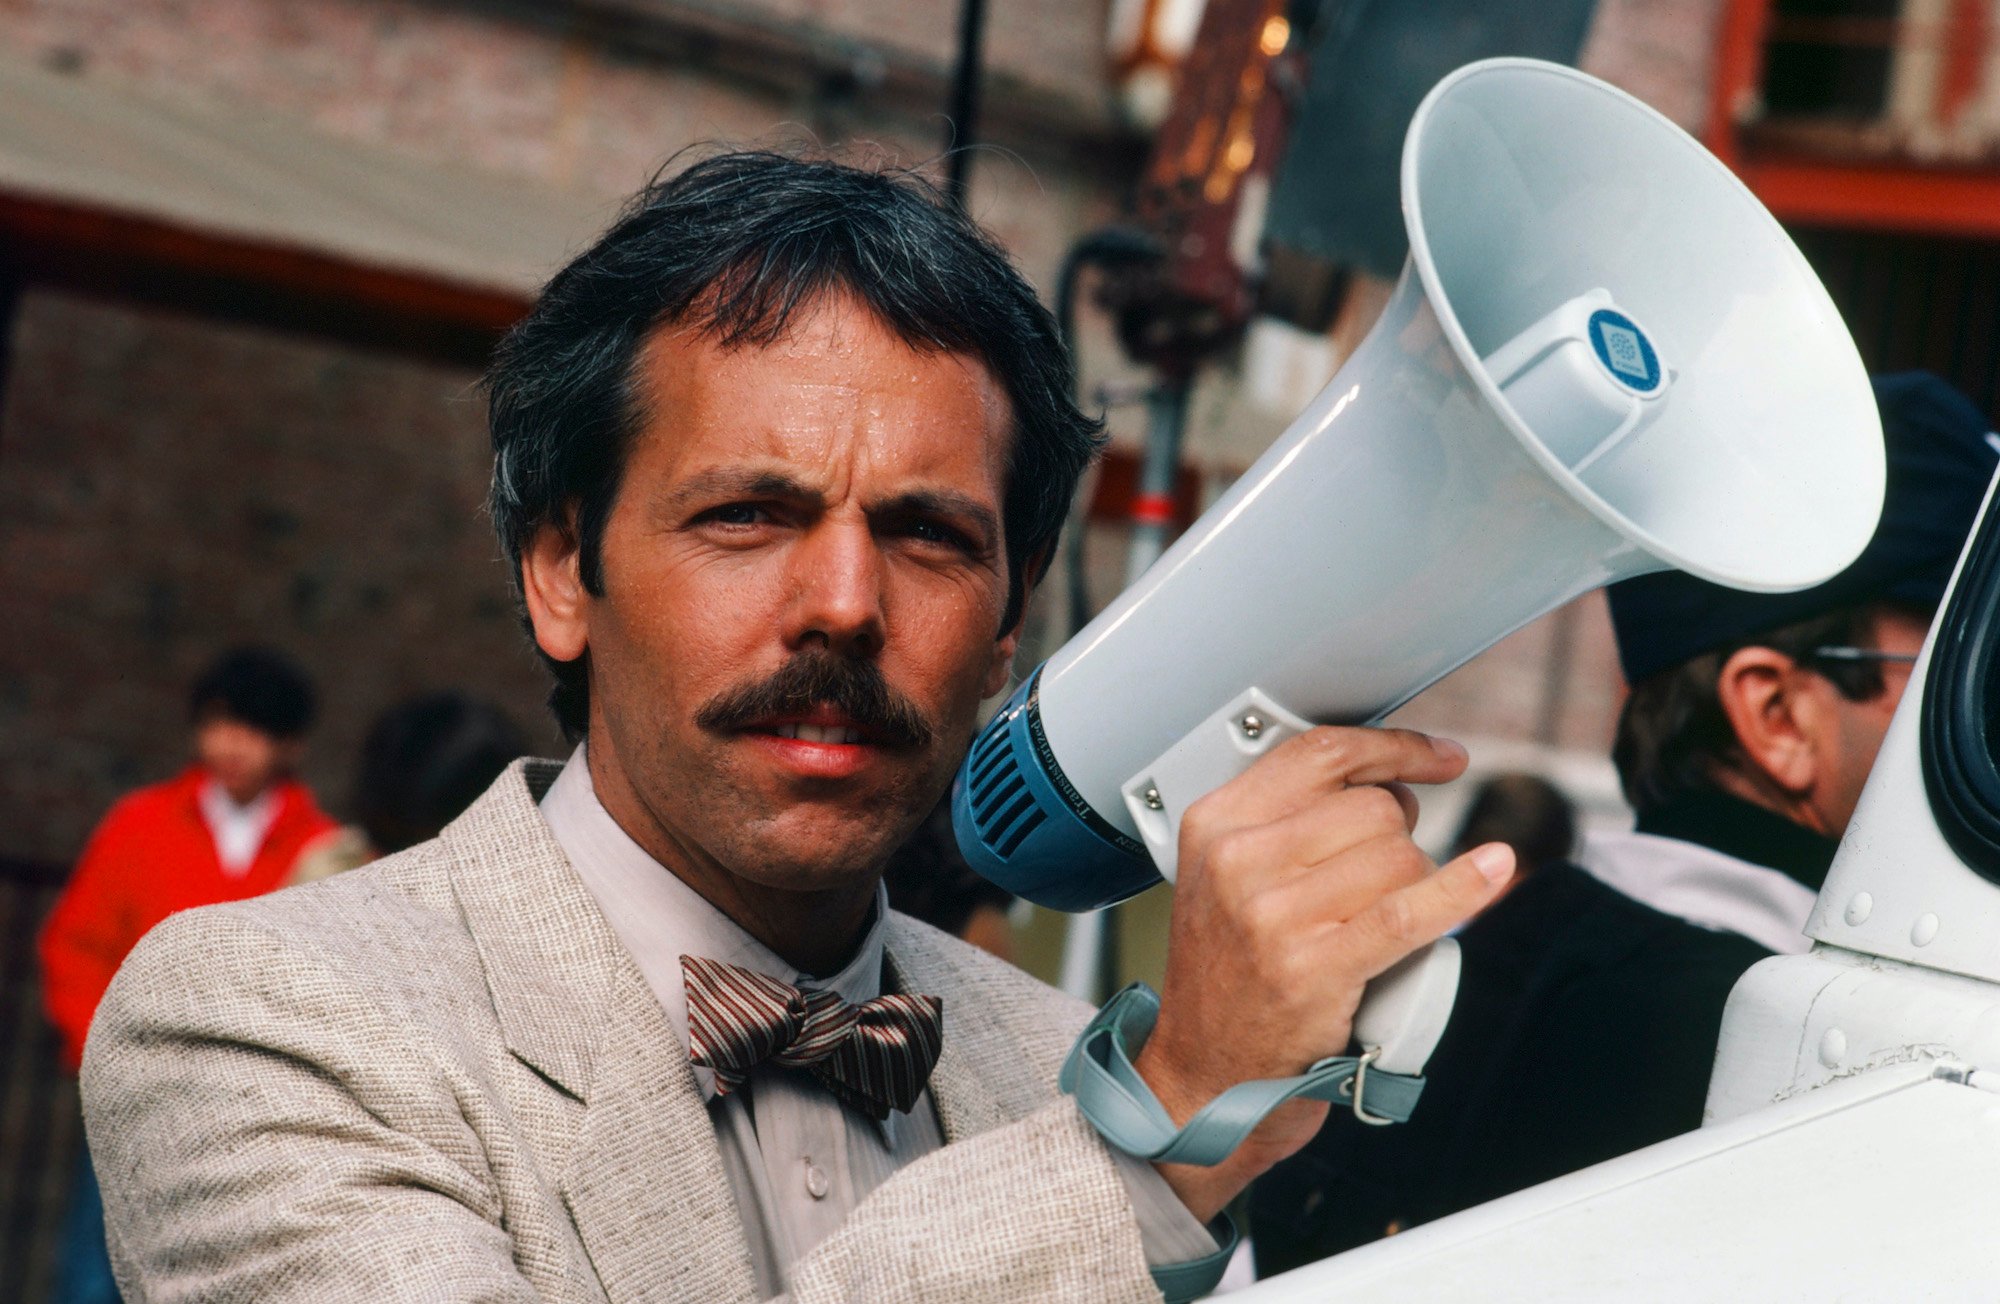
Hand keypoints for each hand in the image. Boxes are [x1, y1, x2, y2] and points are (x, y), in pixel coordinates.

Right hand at [1131, 726, 1514, 1221]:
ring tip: (1376, 919)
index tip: (1438, 756)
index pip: (1320, 752)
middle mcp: (1238, 861)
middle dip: (1398, 836)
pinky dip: (1461, 889)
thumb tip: (1391, 776)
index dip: (1393, 747)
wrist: (1207, 1074)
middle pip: (1371, 806)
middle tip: (1379, 879)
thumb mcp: (1227, 875)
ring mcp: (1274, 915)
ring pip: (1398, 857)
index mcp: (1215, 824)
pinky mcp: (1316, 967)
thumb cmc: (1228, 975)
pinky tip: (1492, 869)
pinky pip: (1408, 912)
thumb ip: (1285, 819)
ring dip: (1414, 884)